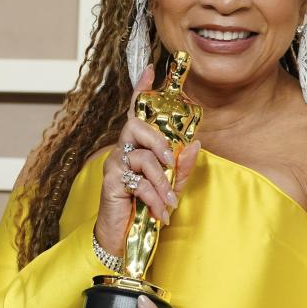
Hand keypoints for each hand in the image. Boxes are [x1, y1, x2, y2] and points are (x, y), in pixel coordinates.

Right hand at [94, 63, 200, 254]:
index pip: (137, 112)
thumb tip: (195, 143)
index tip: (151, 69)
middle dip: (159, 142)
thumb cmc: (145, 208)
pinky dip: (154, 198)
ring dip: (162, 182)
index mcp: (137, 147)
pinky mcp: (111, 183)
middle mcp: (122, 150)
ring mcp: (114, 165)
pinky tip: (161, 213)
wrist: (123, 238)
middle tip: (170, 162)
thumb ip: (182, 167)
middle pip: (136, 126)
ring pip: (142, 159)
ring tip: (170, 202)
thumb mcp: (170, 187)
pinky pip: (138, 183)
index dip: (142, 90)